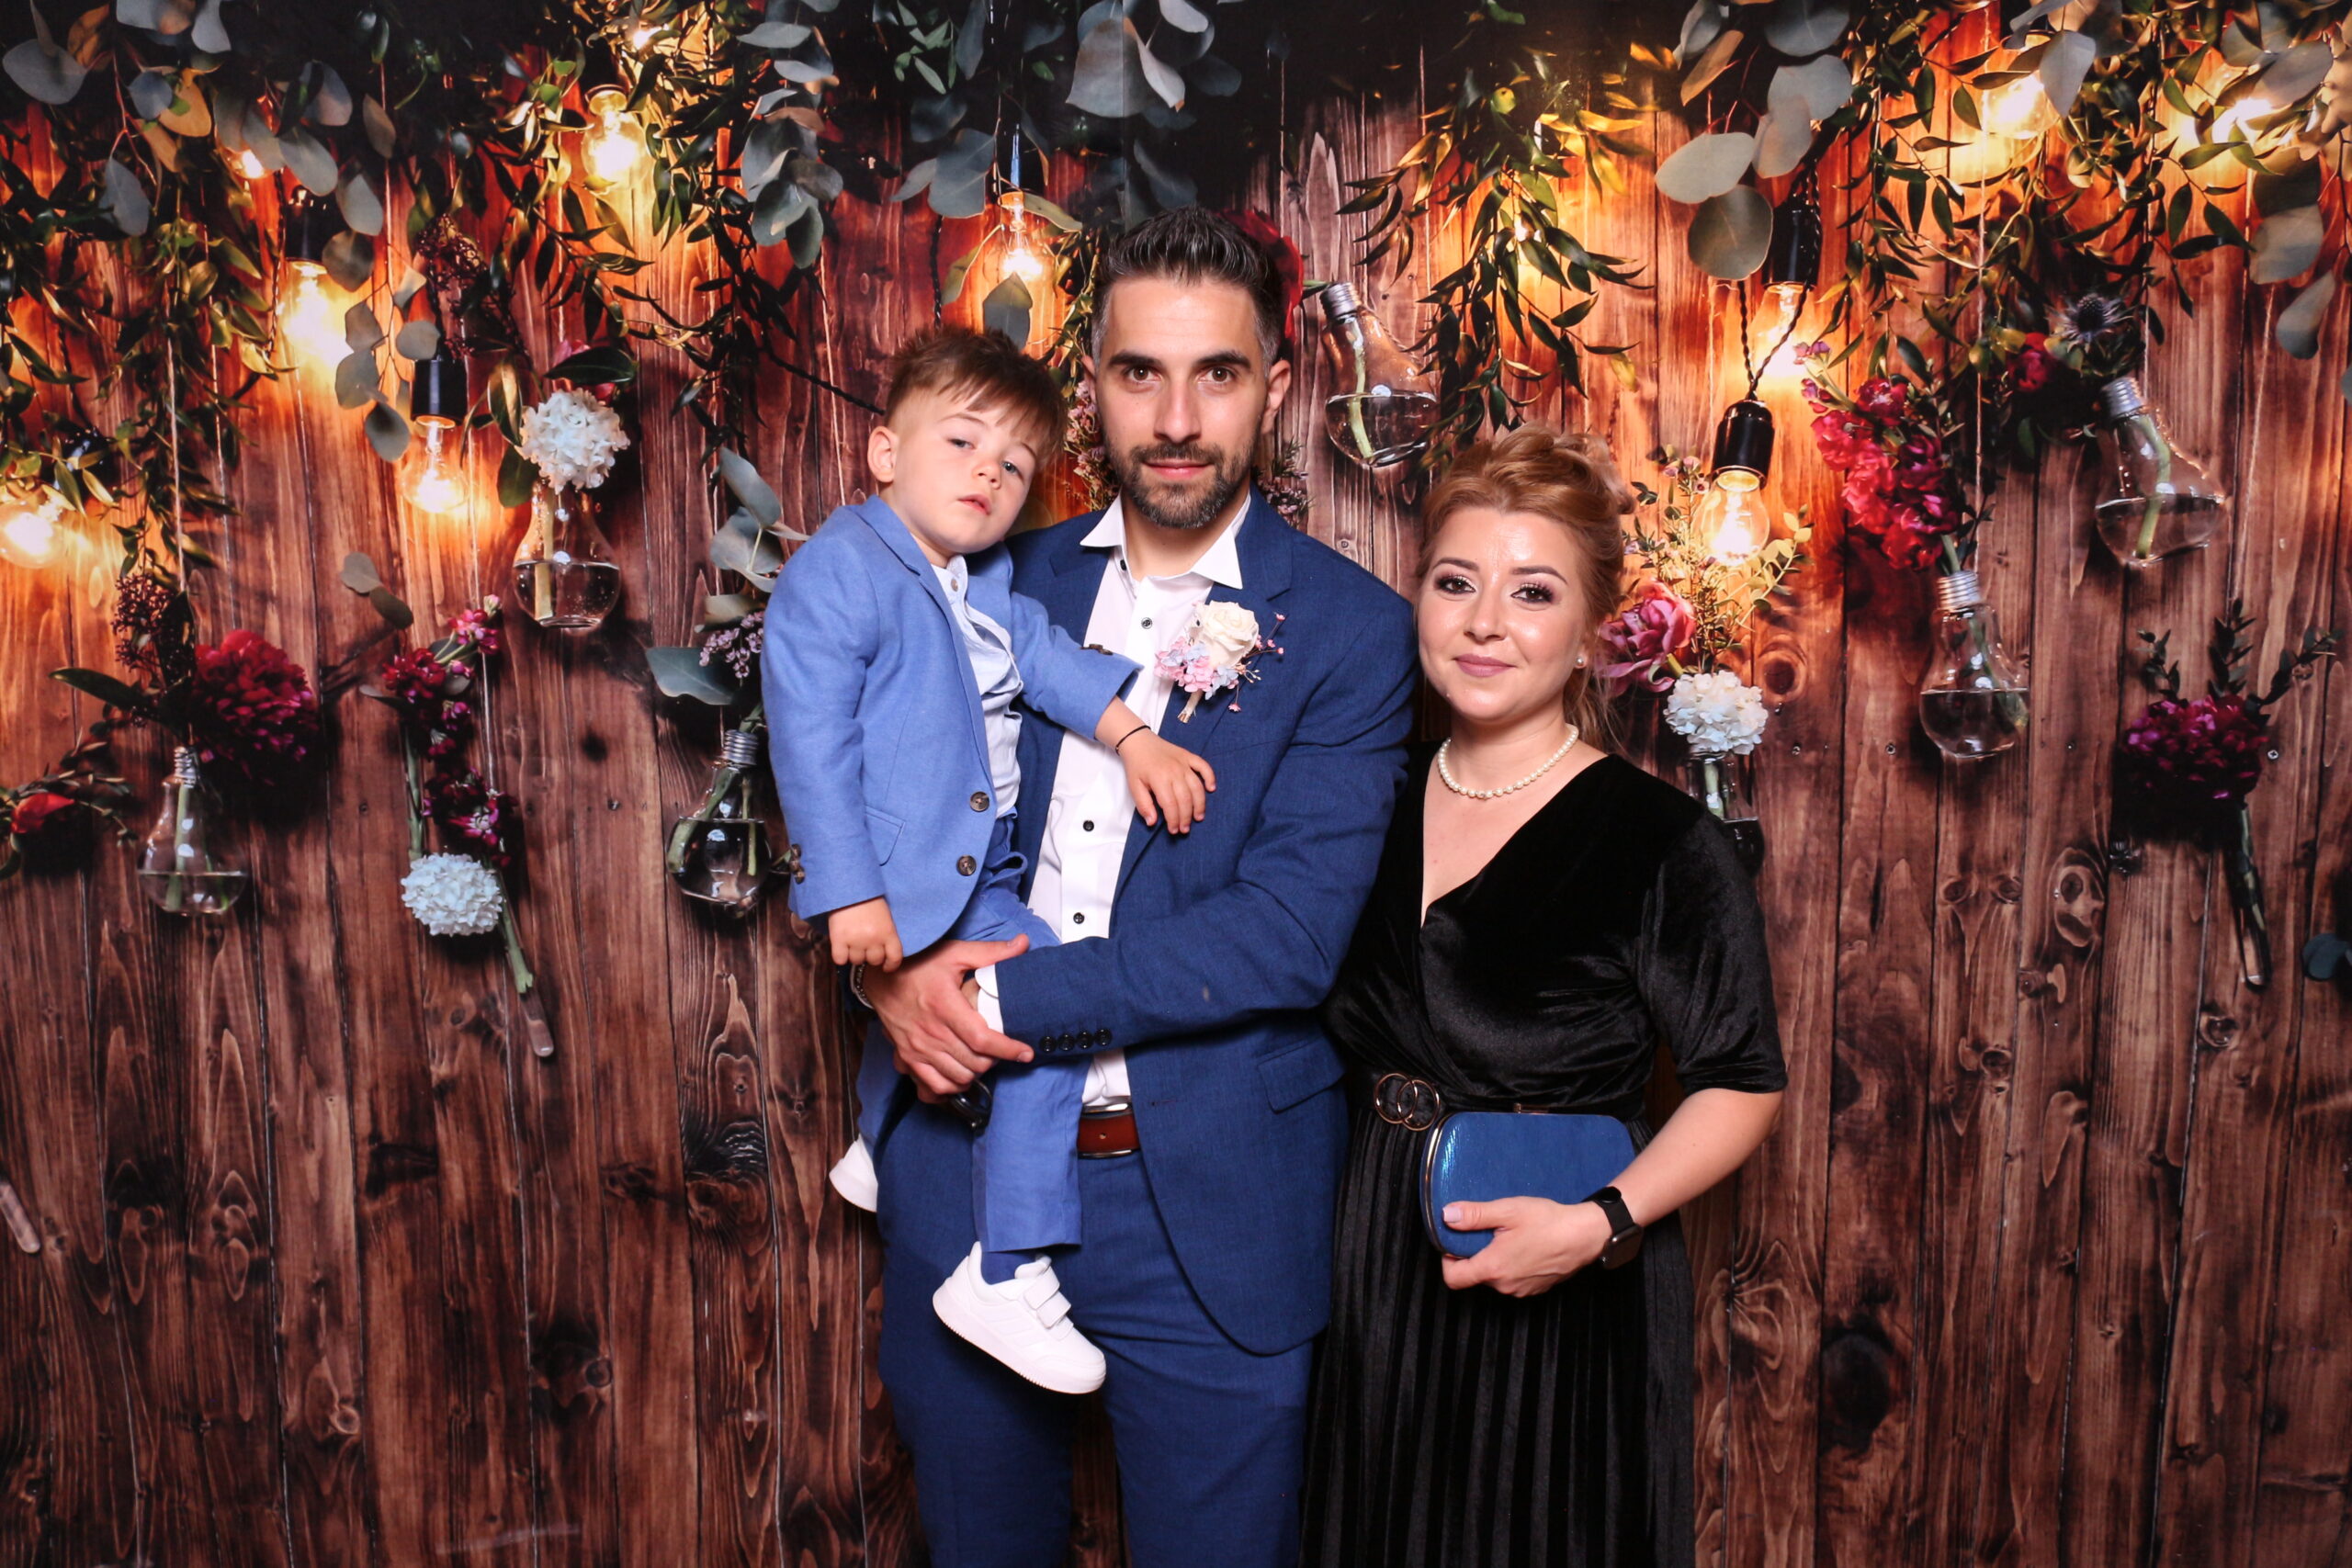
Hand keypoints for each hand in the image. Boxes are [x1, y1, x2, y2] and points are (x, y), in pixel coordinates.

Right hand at [827, 896, 902, 970]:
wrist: (847, 884)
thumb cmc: (867, 897)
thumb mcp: (884, 915)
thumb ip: (885, 933)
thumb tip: (881, 951)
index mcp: (888, 932)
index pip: (895, 957)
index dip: (891, 965)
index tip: (886, 966)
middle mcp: (874, 939)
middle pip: (874, 961)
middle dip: (870, 955)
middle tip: (865, 946)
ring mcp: (856, 940)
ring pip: (857, 961)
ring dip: (854, 955)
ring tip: (851, 942)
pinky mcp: (839, 939)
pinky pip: (840, 959)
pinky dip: (840, 956)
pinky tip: (841, 947)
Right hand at [864, 936, 1033, 1098]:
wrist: (880, 976)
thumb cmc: (919, 964)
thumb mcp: (955, 953)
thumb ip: (991, 952)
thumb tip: (1024, 944)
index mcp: (945, 1007)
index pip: (982, 1039)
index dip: (1008, 1050)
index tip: (1026, 1053)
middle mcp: (931, 1032)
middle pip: (974, 1062)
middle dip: (995, 1060)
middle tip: (1001, 1049)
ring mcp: (917, 1048)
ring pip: (958, 1077)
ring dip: (976, 1072)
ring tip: (983, 1058)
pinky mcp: (907, 1057)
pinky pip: (934, 1086)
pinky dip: (952, 1086)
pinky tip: (962, 1074)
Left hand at [1121, 730, 1216, 833]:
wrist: (1139, 742)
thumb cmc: (1137, 766)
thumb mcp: (1134, 786)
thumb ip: (1143, 805)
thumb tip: (1152, 822)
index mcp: (1159, 779)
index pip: (1171, 805)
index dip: (1173, 820)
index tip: (1174, 830)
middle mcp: (1174, 771)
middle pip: (1185, 799)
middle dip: (1186, 817)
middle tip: (1185, 829)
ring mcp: (1183, 763)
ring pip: (1197, 787)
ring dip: (1200, 804)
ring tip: (1198, 817)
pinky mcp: (1189, 756)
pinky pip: (1203, 766)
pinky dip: (1210, 777)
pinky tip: (1211, 788)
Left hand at [1437, 1197, 1612, 1296]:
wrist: (1585, 1235)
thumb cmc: (1548, 1222)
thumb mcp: (1507, 1211)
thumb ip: (1474, 1215)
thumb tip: (1447, 1216)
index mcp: (1493, 1268)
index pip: (1454, 1279)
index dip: (1447, 1261)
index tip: (1454, 1244)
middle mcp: (1505, 1285)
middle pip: (1475, 1275)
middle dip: (1475, 1255)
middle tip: (1486, 1232)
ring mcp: (1522, 1290)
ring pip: (1495, 1278)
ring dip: (1495, 1260)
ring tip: (1508, 1237)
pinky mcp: (1536, 1289)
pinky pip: (1513, 1280)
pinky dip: (1512, 1266)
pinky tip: (1524, 1246)